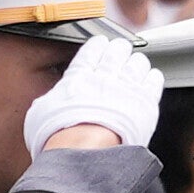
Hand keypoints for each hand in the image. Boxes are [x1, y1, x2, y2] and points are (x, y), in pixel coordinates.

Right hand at [22, 29, 154, 151]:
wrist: (85, 149)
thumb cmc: (58, 136)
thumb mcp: (40, 114)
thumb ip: (50, 102)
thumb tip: (49, 104)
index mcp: (77, 77)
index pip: (90, 52)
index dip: (97, 45)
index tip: (100, 43)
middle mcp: (103, 78)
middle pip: (115, 54)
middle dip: (119, 49)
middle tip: (121, 48)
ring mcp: (126, 89)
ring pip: (136, 64)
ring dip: (137, 61)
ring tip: (137, 61)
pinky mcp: (145, 104)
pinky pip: (153, 83)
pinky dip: (153, 77)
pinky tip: (153, 77)